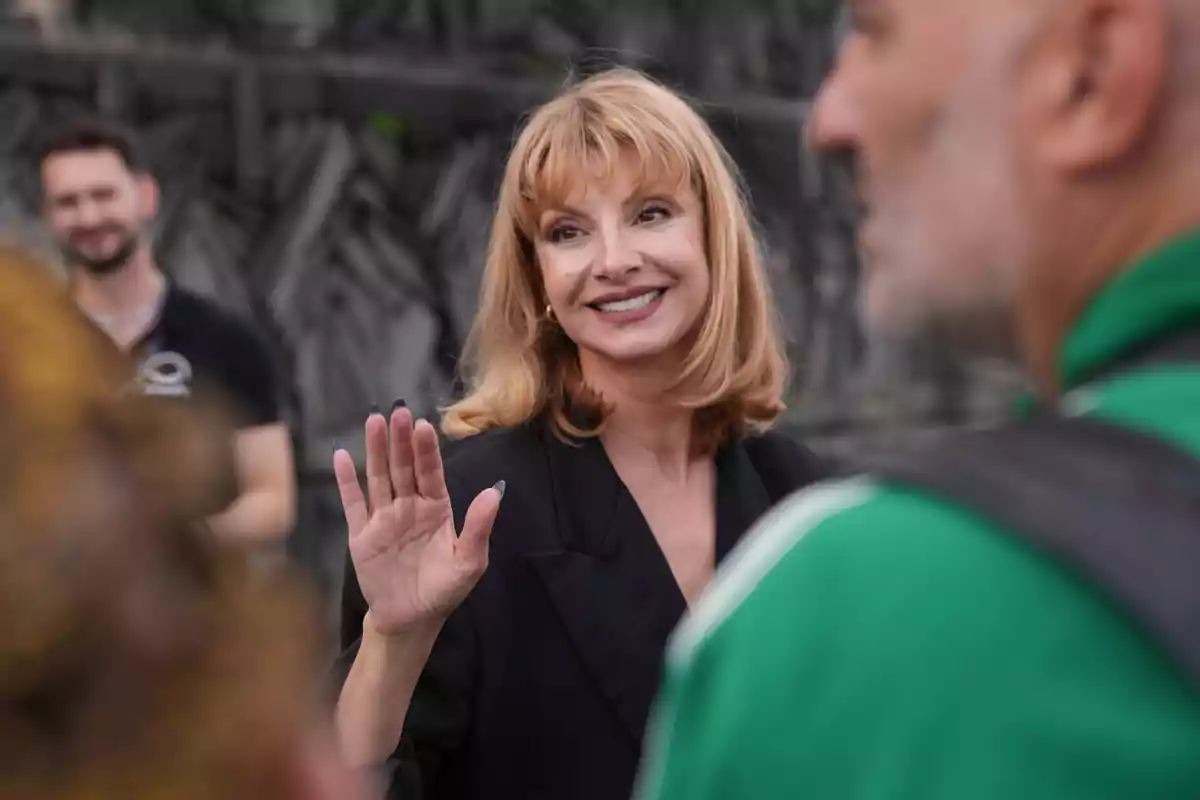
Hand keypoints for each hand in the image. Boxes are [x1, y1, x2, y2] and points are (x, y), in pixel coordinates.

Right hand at [334, 406, 501, 637]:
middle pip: (403, 467)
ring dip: (375, 450)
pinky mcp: (362, 535)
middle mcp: (410, 506)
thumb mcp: (470, 562)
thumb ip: (480, 526)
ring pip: (379, 477)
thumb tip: (495, 491)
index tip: (423, 425)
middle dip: (401, 440)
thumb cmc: (444, 590)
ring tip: (373, 420)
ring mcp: (384, 518)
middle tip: (398, 411)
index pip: (431, 472)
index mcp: (437, 508)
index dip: (426, 450)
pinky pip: (353, 503)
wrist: (412, 620)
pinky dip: (346, 481)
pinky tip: (341, 455)